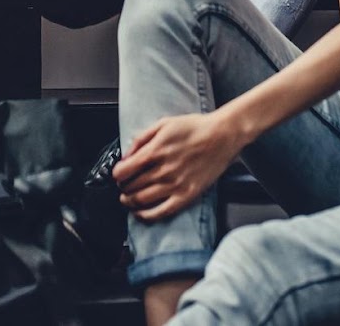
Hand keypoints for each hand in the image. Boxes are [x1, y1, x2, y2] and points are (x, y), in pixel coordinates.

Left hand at [112, 112, 246, 221]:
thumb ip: (141, 139)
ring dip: (129, 201)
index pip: (123, 171)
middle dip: (123, 188)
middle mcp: (163, 170)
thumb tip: (126, 155)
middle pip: (131, 187)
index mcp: (155, 151)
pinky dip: (146, 215)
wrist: (222, 135)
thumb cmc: (195, 127)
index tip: (118, 174)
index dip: (117, 174)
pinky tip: (140, 213)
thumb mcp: (163, 124)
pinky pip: (161, 212)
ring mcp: (175, 185)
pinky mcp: (187, 195)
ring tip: (128, 199)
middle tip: (123, 186)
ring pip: (142, 201)